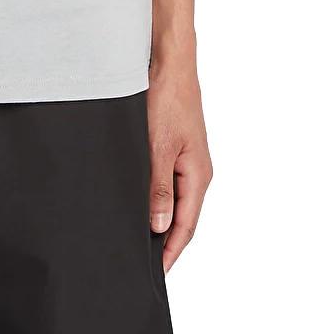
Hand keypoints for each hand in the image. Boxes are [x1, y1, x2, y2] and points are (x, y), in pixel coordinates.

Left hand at [147, 58, 212, 272]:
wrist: (167, 60)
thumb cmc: (167, 98)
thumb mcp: (158, 146)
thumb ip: (158, 187)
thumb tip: (160, 225)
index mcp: (198, 175)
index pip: (186, 226)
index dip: (171, 251)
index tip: (155, 272)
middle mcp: (195, 170)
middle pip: (181, 216)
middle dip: (164, 240)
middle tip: (140, 260)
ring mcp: (184, 157)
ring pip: (172, 198)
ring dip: (157, 218)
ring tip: (135, 236)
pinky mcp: (172, 145)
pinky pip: (165, 180)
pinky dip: (154, 195)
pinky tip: (137, 199)